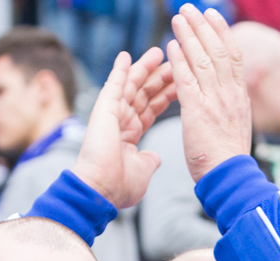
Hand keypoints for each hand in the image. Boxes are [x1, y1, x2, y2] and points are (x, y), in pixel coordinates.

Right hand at [73, 46, 175, 209]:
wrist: (100, 190)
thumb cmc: (118, 186)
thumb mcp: (142, 171)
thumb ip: (149, 161)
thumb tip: (154, 158)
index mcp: (130, 135)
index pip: (151, 108)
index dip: (165, 95)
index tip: (179, 81)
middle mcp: (121, 122)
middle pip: (143, 93)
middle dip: (159, 77)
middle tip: (173, 61)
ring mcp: (112, 114)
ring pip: (131, 85)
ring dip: (144, 68)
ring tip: (158, 52)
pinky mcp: (104, 110)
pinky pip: (113, 85)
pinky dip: (120, 70)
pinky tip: (126, 55)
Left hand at [167, 4, 253, 182]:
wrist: (229, 178)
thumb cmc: (229, 159)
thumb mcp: (237, 125)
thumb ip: (230, 107)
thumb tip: (227, 99)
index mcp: (239, 96)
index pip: (233, 55)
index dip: (222, 33)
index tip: (213, 16)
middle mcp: (230, 94)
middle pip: (218, 50)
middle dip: (204, 26)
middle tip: (191, 8)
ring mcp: (215, 101)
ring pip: (203, 59)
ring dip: (190, 35)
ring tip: (179, 17)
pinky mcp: (198, 111)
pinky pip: (188, 80)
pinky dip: (180, 61)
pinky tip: (172, 46)